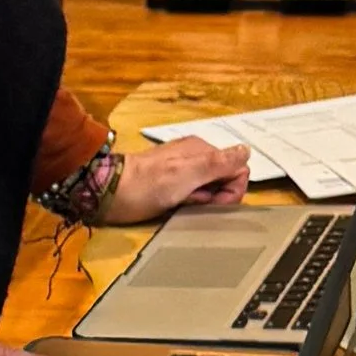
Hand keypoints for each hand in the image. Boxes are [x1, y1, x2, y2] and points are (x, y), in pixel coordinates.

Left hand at [113, 134, 251, 221]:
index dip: (232, 190)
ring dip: (203, 202)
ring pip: (211, 191)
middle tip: (194, 202)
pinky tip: (176, 206)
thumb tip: (246, 150)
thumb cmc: (147, 185)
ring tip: (182, 203)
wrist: (109, 193)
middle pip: (225, 180)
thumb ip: (218, 163)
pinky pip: (194, 196)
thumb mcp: (187, 173)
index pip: (238, 169)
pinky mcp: (171, 185)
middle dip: (217, 197)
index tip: (214, 201)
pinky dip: (190, 204)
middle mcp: (195, 158)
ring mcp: (183, 171)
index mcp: (202, 151)